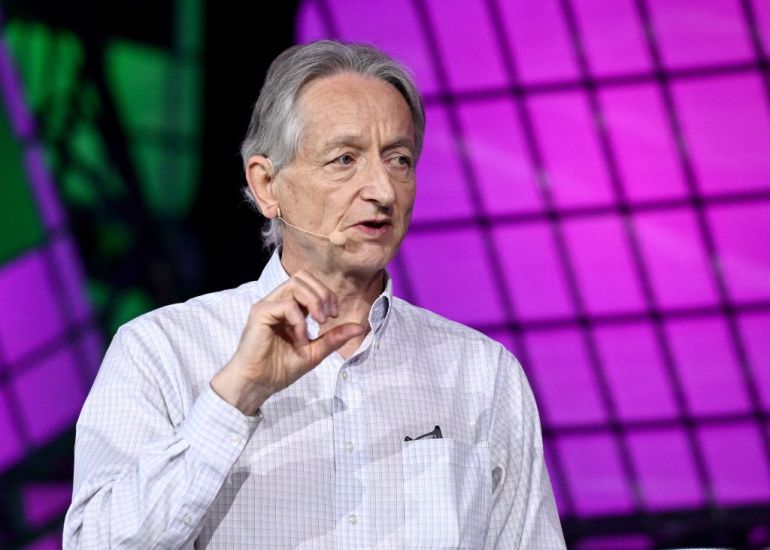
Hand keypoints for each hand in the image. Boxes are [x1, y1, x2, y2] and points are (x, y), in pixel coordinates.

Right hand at [211, 270, 364, 414]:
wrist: (258, 384)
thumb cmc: (280, 369)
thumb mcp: (315, 352)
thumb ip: (335, 338)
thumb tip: (360, 327)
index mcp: (290, 308)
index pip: (309, 284)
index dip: (327, 294)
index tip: (335, 315)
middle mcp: (277, 302)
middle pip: (303, 277)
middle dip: (322, 293)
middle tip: (329, 317)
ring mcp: (267, 306)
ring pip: (295, 283)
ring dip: (314, 300)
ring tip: (320, 322)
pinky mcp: (260, 314)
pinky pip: (286, 304)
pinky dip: (299, 320)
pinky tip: (301, 338)